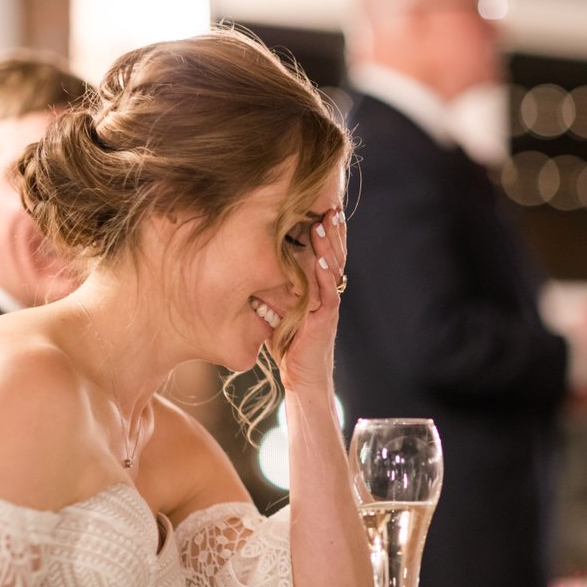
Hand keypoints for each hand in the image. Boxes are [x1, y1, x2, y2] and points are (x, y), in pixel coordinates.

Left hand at [276, 209, 346, 392]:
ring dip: (328, 246)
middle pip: (335, 257)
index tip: (325, 211)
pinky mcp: (325, 319)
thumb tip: (251, 270)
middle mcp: (327, 294)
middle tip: (331, 208)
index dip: (329, 235)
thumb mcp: (280, 311)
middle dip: (334, 233)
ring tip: (325, 225)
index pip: (327, 256)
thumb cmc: (289, 347)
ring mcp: (328, 306)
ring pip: (333, 270)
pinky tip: (319, 260)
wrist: (303, 378)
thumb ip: (275, 291)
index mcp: (320, 290)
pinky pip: (327, 293)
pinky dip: (322, 275)